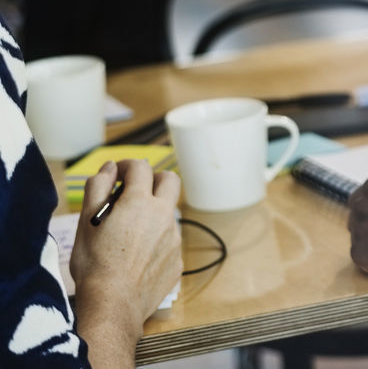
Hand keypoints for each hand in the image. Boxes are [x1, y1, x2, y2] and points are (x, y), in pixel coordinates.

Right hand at [70, 160, 181, 363]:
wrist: (113, 304)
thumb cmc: (94, 264)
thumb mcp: (86, 222)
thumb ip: (98, 188)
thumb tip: (109, 168)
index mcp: (140, 202)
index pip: (140, 168)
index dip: (127, 165)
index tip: (117, 174)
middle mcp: (163, 215)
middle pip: (170, 181)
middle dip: (153, 179)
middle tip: (133, 192)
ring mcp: (174, 238)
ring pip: (169, 213)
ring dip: (154, 212)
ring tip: (129, 231)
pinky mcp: (177, 259)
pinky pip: (170, 240)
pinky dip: (157, 240)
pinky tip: (138, 256)